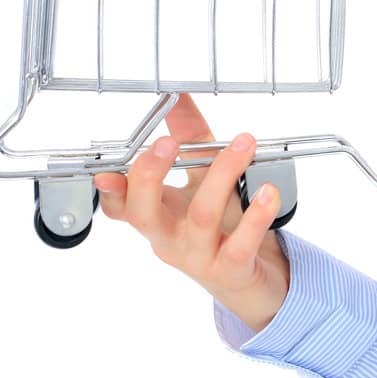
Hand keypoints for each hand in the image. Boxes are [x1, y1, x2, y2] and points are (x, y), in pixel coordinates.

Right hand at [92, 93, 288, 331]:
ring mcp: (199, 256)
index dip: (110, 190)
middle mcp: (171, 238)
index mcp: (159, 216)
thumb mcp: (202, 180)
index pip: (122, 206)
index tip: (107, 170)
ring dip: (221, 176)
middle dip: (150, 177)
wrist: (253, 279)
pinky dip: (256, 216)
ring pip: (200, 217)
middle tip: (166, 143)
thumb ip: (190, 138)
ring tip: (244, 145)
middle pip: (145, 213)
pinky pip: (240, 243)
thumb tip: (178, 98)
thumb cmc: (223, 226)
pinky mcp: (232, 268)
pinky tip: (268, 192)